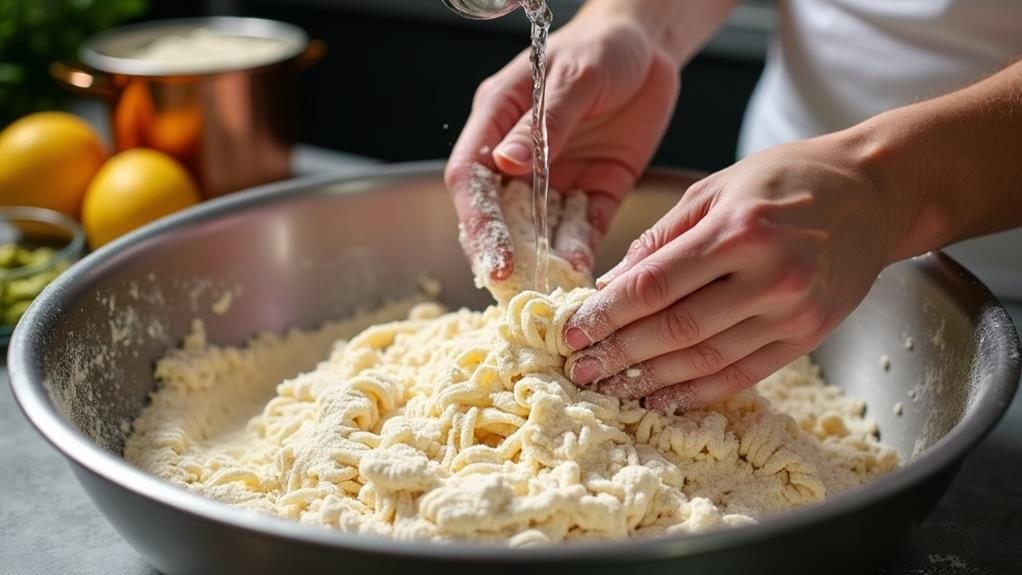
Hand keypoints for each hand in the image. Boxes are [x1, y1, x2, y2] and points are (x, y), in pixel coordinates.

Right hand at [445, 11, 679, 279]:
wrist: (649, 46)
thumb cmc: (601, 47)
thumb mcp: (574, 76)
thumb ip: (544, 122)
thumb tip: (507, 163)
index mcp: (498, 121)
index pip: (471, 178)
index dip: (478, 220)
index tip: (493, 256)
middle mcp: (520, 157)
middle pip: (498, 214)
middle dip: (504, 252)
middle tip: (516, 289)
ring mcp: (557, 178)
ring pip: (540, 230)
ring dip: (544, 259)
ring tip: (552, 289)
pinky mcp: (593, 190)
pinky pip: (583, 227)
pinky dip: (581, 249)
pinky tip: (582, 269)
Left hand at [563, 133, 905, 411]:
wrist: (873, 193)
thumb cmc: (787, 179)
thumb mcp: (715, 187)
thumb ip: (661, 238)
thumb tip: (610, 283)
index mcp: (738, 229)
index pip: (655, 285)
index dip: (607, 313)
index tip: (571, 331)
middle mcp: (769, 274)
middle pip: (675, 328)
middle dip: (619, 353)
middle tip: (580, 368)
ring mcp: (793, 311)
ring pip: (706, 359)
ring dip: (651, 380)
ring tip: (611, 388)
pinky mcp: (808, 336)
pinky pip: (743, 374)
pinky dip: (698, 391)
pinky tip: (662, 398)